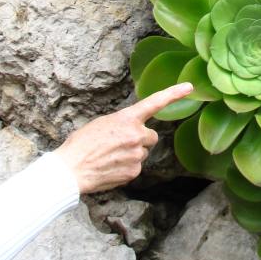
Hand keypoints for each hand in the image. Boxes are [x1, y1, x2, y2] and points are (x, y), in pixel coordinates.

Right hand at [54, 82, 193, 193]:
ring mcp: (136, 154)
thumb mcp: (102, 123)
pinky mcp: (133, 172)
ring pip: (143, 153)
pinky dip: (126, 168)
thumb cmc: (82, 143)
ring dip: (132, 154)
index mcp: (127, 118)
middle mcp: (136, 134)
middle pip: (151, 136)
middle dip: (140, 140)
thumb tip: (130, 130)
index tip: (189, 87)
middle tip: (120, 144)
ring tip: (110, 157)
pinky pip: (136, 168)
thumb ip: (122, 124)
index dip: (174, 93)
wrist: (71, 169)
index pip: (155, 102)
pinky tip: (110, 168)